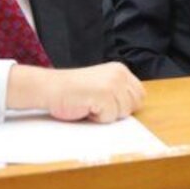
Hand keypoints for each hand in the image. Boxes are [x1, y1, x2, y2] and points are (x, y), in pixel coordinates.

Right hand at [7, 62, 144, 122]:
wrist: (50, 88)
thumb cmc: (73, 90)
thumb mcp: (102, 84)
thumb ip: (118, 91)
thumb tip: (134, 107)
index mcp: (120, 70)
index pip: (139, 94)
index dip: (126, 105)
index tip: (108, 104)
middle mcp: (119, 74)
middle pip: (135, 104)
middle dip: (118, 110)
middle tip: (98, 104)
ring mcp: (112, 84)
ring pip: (123, 113)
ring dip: (106, 114)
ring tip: (90, 104)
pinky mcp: (104, 95)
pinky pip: (110, 117)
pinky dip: (97, 118)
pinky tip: (85, 106)